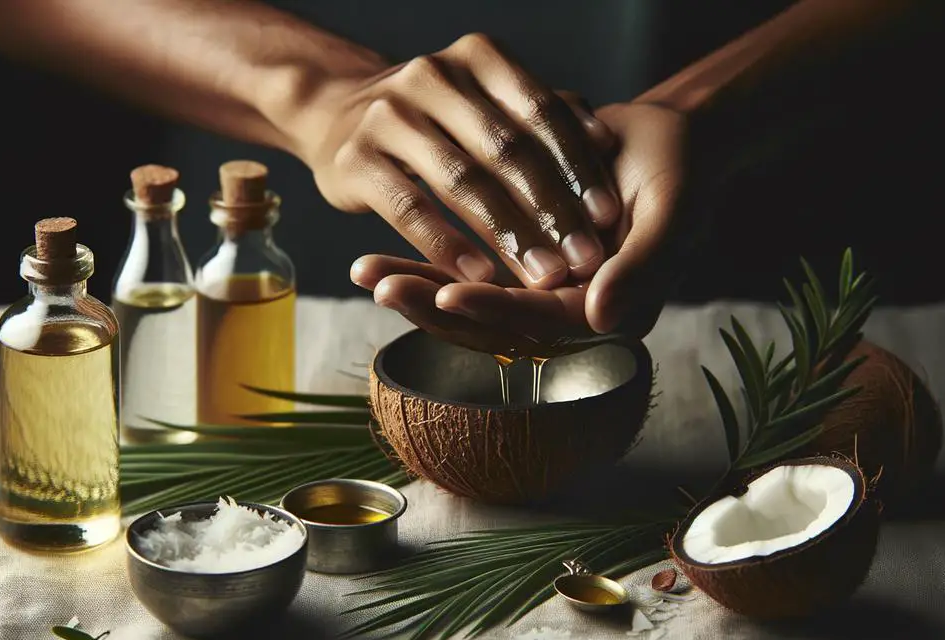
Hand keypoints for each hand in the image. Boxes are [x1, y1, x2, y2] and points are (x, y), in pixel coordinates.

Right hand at [304, 33, 620, 289]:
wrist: (336, 113)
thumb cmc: (436, 116)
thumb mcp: (487, 100)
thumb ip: (543, 116)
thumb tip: (607, 142)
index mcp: (478, 57)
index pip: (541, 111)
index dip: (578, 166)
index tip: (609, 217)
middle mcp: (433, 76)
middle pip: (506, 149)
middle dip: (551, 209)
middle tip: (585, 260)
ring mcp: (388, 116)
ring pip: (462, 181)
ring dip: (508, 234)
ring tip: (542, 276)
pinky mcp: (355, 161)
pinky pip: (409, 208)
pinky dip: (446, 246)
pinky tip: (479, 276)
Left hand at [350, 100, 698, 353]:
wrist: (663, 143)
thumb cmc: (679, 173)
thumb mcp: (672, 212)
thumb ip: (643, 266)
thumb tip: (603, 315)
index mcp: (606, 311)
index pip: (543, 323)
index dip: (496, 310)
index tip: (449, 295)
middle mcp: (565, 311)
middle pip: (492, 321)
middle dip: (435, 304)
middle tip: (381, 285)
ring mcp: (537, 289)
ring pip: (468, 299)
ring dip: (416, 286)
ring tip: (364, 271)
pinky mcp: (514, 264)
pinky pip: (463, 271)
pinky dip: (424, 260)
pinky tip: (377, 259)